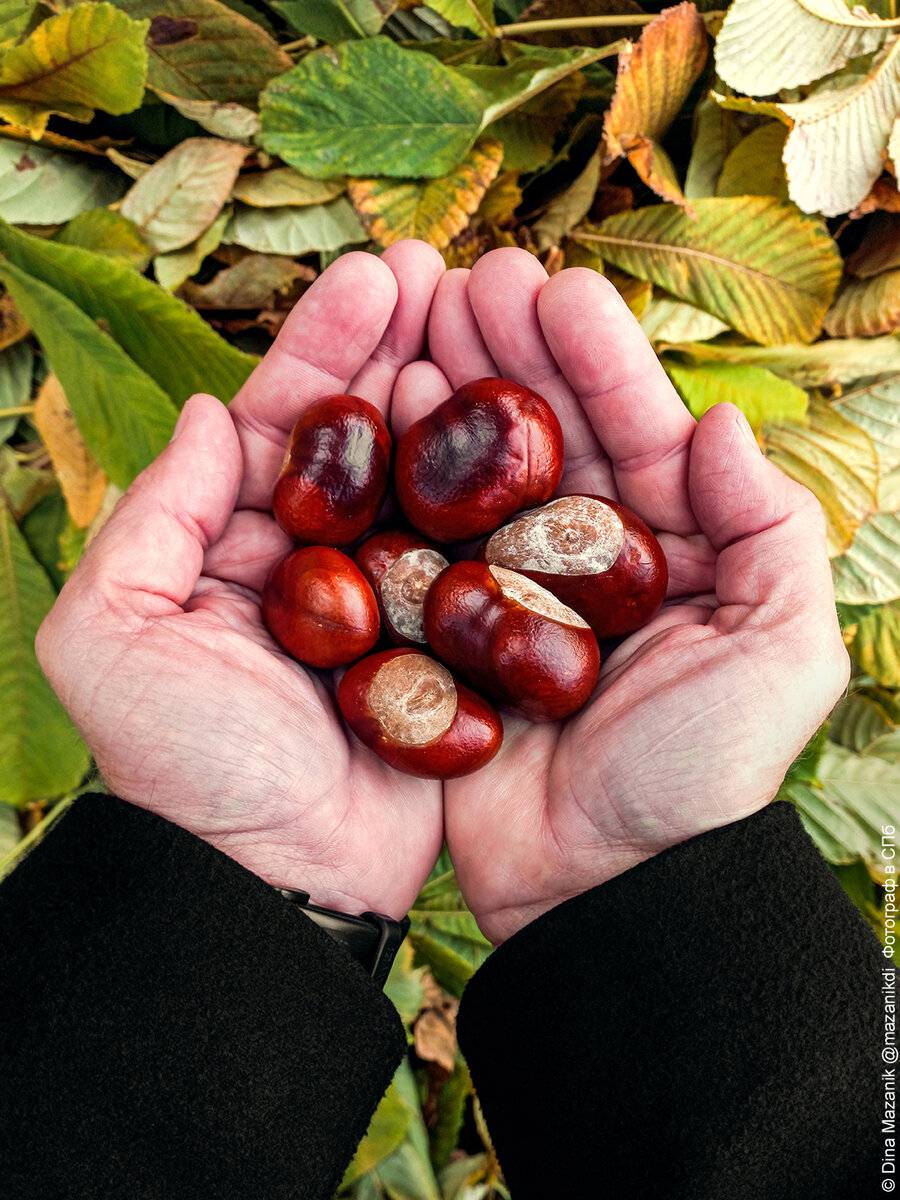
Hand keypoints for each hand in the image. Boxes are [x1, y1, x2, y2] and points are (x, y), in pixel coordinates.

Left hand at [36, 242, 445, 918]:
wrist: (275, 884)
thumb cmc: (185, 768)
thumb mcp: (111, 638)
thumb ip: (152, 520)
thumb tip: (207, 412)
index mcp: (235, 547)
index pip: (285, 422)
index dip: (326, 343)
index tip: (376, 273)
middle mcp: (316, 563)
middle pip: (366, 436)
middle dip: (403, 350)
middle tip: (454, 272)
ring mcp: (389, 602)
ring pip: (429, 484)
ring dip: (460, 407)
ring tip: (498, 326)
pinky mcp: (448, 647)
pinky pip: (478, 557)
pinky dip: (503, 500)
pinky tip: (536, 438)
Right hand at [393, 249, 849, 944]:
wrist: (603, 887)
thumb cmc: (699, 777)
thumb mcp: (781, 658)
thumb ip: (772, 536)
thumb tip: (724, 422)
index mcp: (672, 552)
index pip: (637, 432)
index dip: (598, 359)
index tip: (554, 290)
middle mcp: (589, 560)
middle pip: (550, 437)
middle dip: (512, 354)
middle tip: (465, 279)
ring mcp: (514, 591)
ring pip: (484, 472)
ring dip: (454, 394)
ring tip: (418, 319)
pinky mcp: (452, 631)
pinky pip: (428, 540)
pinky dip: (407, 479)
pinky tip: (385, 413)